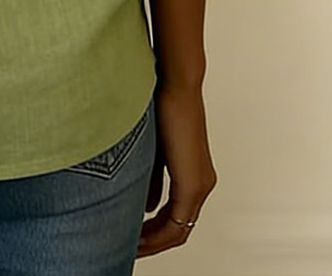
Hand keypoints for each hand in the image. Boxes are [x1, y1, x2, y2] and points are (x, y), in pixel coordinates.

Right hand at [136, 83, 217, 257]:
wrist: (175, 84)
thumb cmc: (161, 105)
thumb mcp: (152, 150)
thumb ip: (151, 179)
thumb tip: (145, 206)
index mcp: (193, 174)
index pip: (176, 216)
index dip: (154, 231)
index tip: (133, 234)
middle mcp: (202, 184)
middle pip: (178, 229)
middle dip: (152, 242)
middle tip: (129, 246)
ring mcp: (200, 186)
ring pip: (178, 230)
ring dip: (153, 242)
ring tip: (131, 246)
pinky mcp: (192, 184)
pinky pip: (176, 224)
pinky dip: (157, 235)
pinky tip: (138, 237)